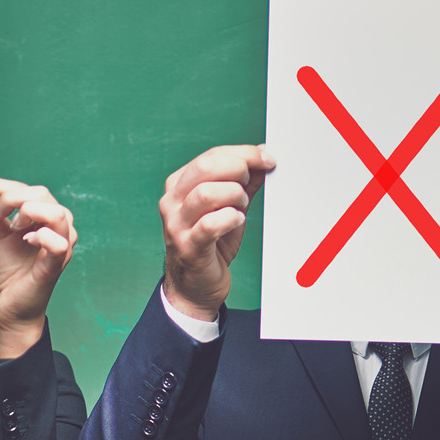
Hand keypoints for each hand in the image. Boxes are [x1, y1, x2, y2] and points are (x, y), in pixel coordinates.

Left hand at [0, 177, 76, 357]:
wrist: (12, 303)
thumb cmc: (11, 269)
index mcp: (44, 216)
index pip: (27, 189)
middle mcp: (58, 227)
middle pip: (41, 194)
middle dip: (12, 198)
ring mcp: (61, 245)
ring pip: (56, 213)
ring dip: (28, 212)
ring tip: (12, 226)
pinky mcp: (56, 264)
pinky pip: (59, 244)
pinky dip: (42, 236)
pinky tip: (26, 239)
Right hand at [159, 144, 274, 320]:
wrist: (195, 286)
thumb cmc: (212, 243)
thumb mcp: (228, 206)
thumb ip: (244, 182)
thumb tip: (264, 156)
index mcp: (179, 185)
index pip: (210, 156)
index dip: (243, 153)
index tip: (267, 158)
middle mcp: (172, 202)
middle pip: (205, 167)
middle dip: (238, 168)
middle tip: (251, 183)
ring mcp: (177, 225)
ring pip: (206, 193)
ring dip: (234, 195)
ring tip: (242, 207)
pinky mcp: (188, 247)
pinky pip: (211, 224)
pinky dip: (231, 218)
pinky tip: (238, 221)